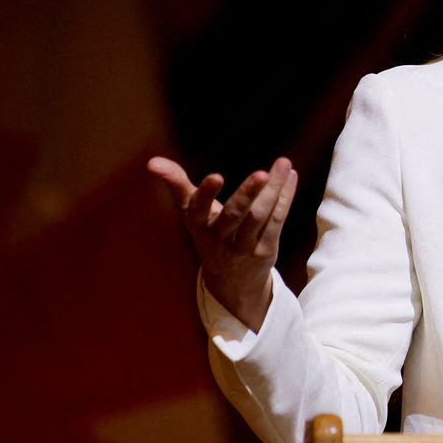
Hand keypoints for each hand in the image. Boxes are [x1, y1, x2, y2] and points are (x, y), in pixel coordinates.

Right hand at [148, 155, 297, 331]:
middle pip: (234, 216)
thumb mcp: (192, 212)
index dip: (206, 193)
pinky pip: (277, 221)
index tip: (216, 176)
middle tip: (262, 173)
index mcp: (198, 225)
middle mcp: (219, 238)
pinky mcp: (265, 250)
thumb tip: (152, 162)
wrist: (231, 281)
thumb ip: (177, 184)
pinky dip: (285, 198)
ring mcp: (244, 247)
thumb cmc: (210, 233)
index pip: (198, 209)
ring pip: (260, 216)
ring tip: (283, 164)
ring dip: (274, 190)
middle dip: (247, 194)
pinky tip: (290, 177)